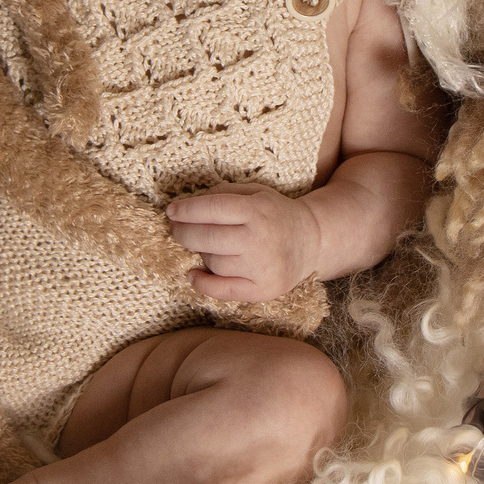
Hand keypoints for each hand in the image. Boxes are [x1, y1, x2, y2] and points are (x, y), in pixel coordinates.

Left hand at [165, 184, 320, 301]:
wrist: (312, 240)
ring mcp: (262, 267)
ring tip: (204, 246)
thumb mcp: (255, 193)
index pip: (212, 209)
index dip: (186, 210)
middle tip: (175, 230)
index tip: (172, 212)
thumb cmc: (275, 214)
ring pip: (214, 263)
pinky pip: (223, 290)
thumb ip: (223, 194)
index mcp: (257, 210)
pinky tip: (193, 274)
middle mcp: (260, 239)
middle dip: (183, 233)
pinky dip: (203, 284)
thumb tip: (187, 207)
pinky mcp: (263, 289)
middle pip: (207, 238)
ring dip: (201, 254)